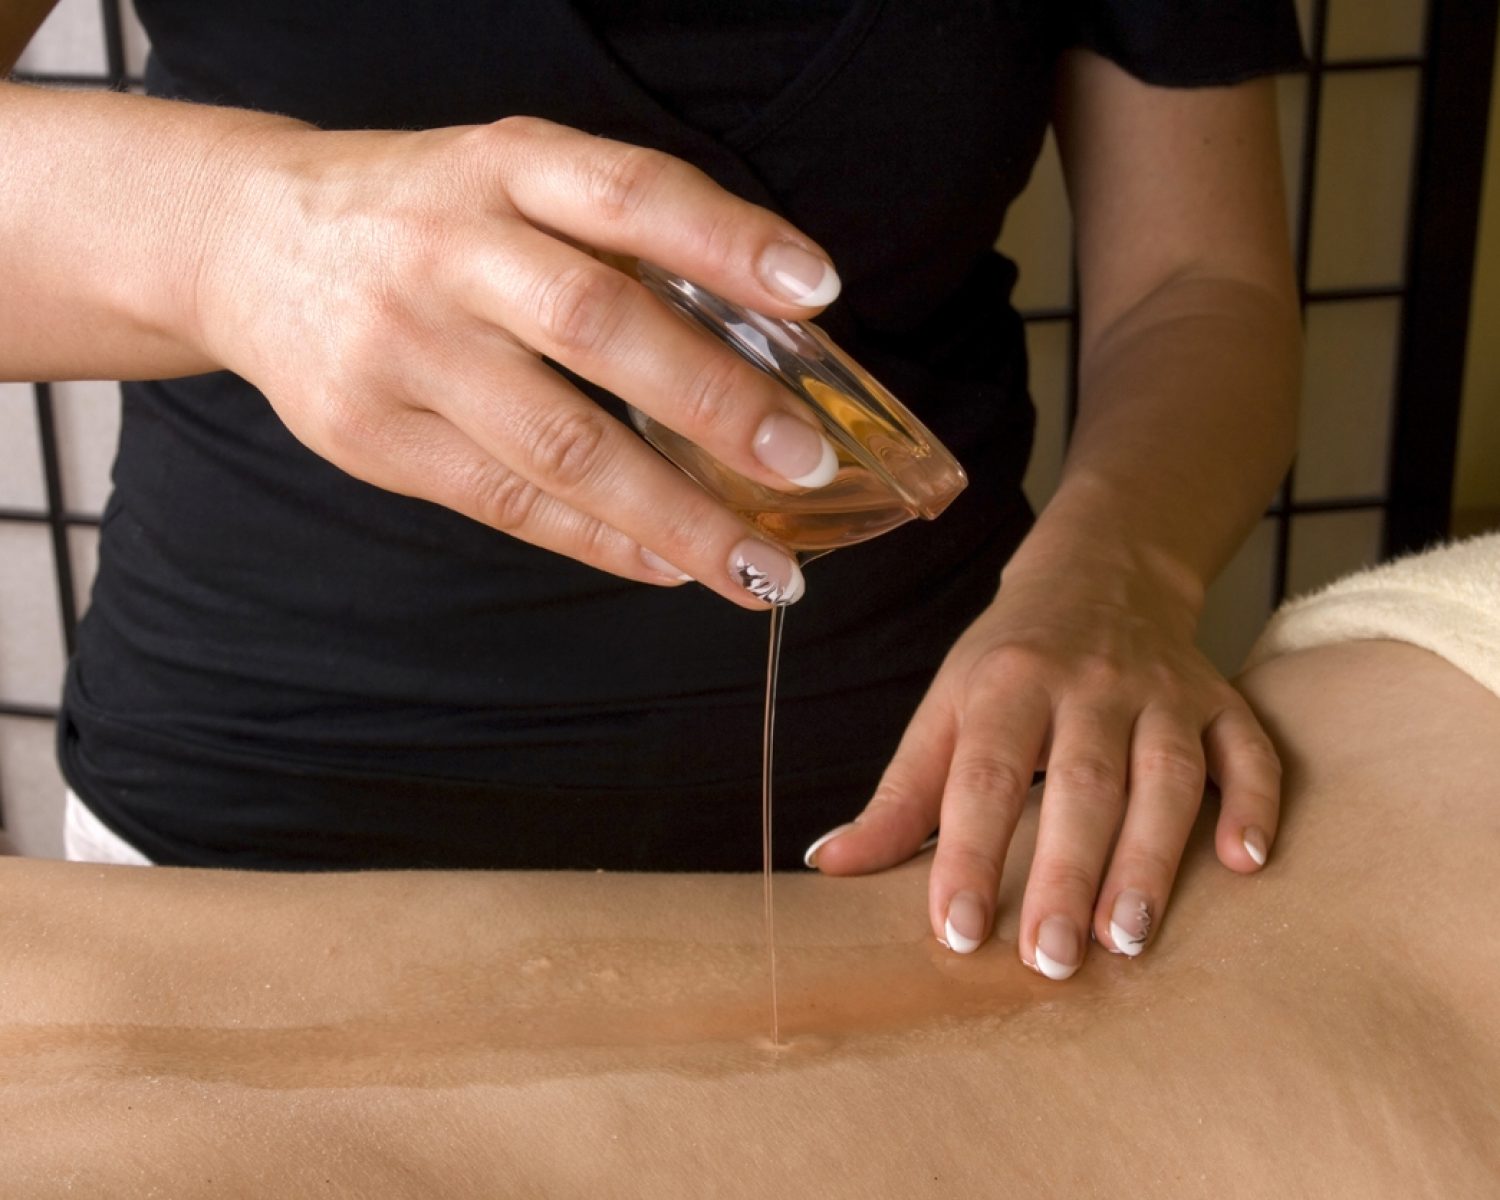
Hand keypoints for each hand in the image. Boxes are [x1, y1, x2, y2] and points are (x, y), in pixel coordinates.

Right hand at [191, 116, 841, 607]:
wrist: (250, 243)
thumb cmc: (422, 218)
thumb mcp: (508, 183)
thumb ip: (615, 241)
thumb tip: (769, 341)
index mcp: (502, 167)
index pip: (629, 194)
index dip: (727, 241)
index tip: (819, 292)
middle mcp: (448, 249)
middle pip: (596, 326)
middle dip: (714, 403)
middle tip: (805, 461)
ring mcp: (402, 346)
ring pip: (557, 442)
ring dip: (675, 515)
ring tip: (763, 567)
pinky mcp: (371, 435)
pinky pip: (506, 501)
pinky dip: (601, 541)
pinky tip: (670, 565)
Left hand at [805, 549, 1279, 978]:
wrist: (1101, 573)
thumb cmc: (1010, 661)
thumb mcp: (946, 708)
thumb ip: (901, 794)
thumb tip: (832, 865)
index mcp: (1008, 683)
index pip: (985, 776)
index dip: (970, 854)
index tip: (959, 930)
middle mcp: (1090, 684)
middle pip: (1083, 783)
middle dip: (1067, 873)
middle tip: (1051, 960)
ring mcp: (1163, 690)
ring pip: (1167, 774)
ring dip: (1152, 857)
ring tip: (1129, 938)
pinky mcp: (1220, 698)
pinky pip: (1248, 748)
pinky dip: (1254, 802)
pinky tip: (1248, 863)